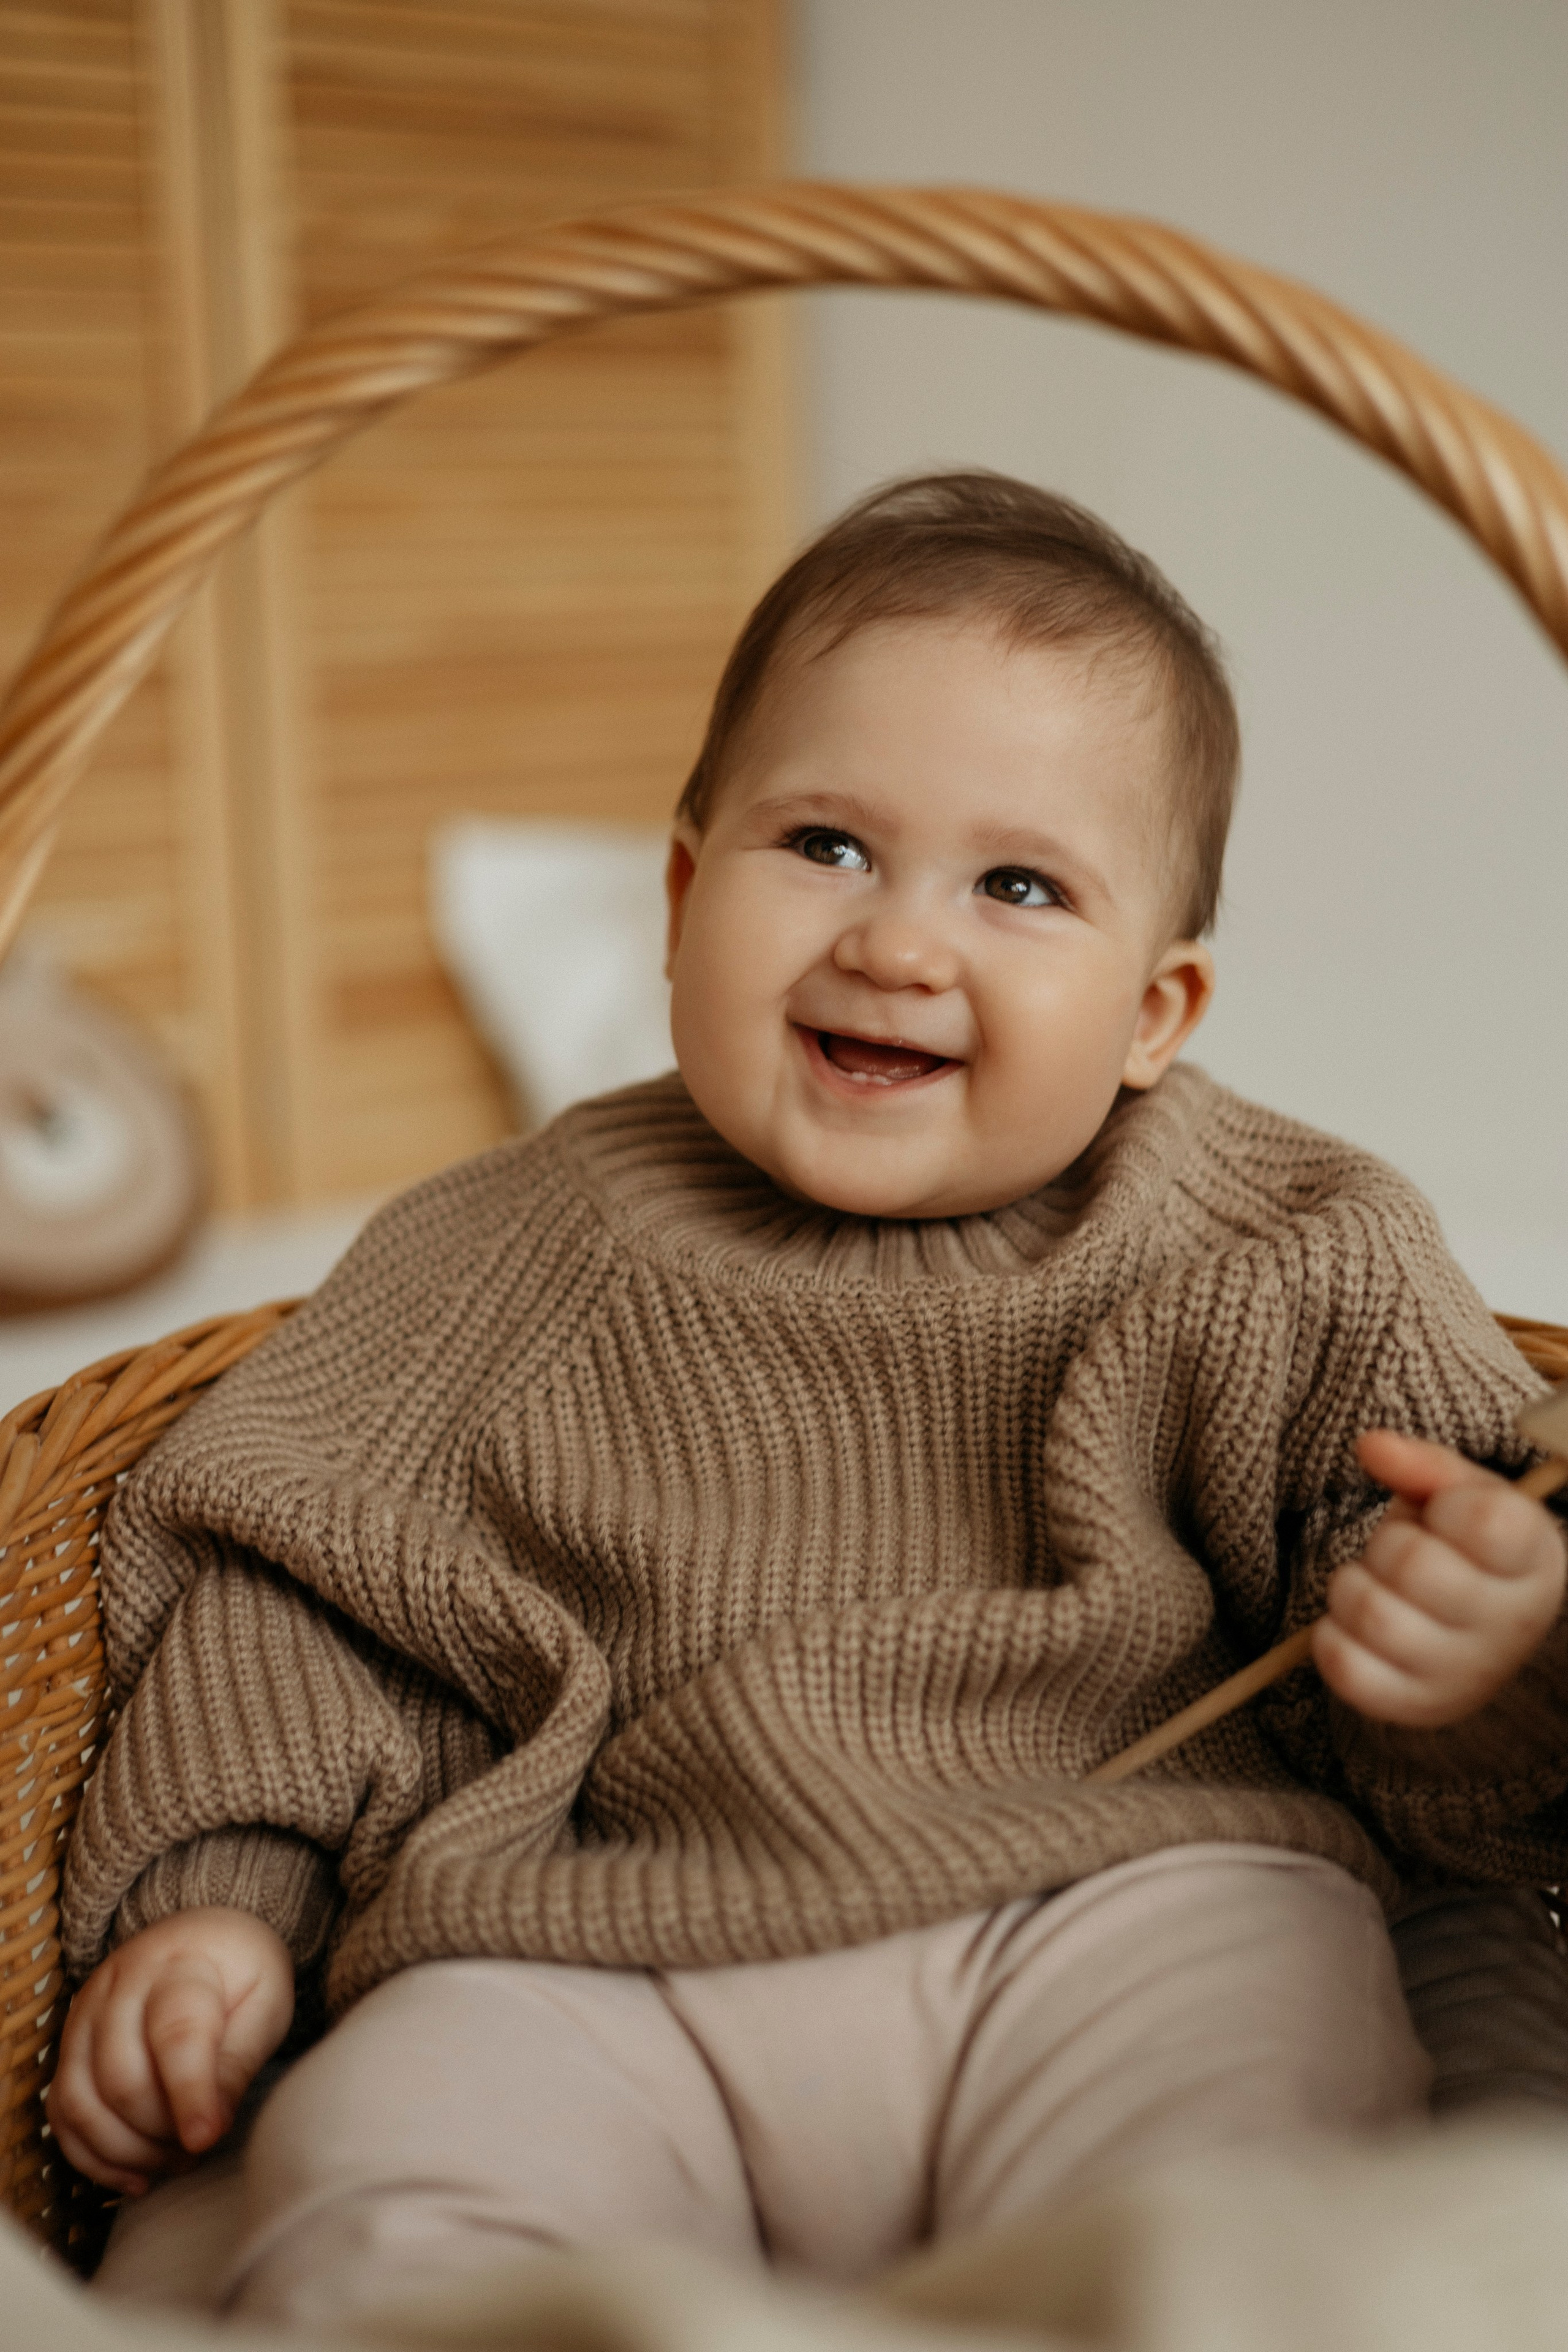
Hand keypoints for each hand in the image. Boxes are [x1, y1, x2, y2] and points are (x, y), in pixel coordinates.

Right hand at [49, 1909, 293, 2195]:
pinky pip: (62, 2114)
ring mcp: (84, 2016)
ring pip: (82, 2102)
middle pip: (121, 2078)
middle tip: (201, 2144)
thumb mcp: (265, 2004)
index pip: (175, 2034)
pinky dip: (93, 2157)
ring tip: (176, 2159)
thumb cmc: (242, 1976)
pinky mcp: (68, 2047)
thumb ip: (240, 2062)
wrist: (205, 1939)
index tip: (205, 2139)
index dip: (189, 2093)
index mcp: (179, 1964)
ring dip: (127, 2150)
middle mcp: (119, 1986)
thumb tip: (211, 2129)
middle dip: (161, 2129)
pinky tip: (137, 2174)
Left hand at [1313, 1429, 1566, 1729]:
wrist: (1481, 1639)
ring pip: (1368, 1610)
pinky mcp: (1412, 1706)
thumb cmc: (1470, 1551)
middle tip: (1405, 1552)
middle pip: (1409, 1561)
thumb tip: (1370, 1446)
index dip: (1448, 1504)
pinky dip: (1332, 1634)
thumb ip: (1424, 1463)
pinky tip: (1361, 1625)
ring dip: (1353, 1584)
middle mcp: (1507, 1626)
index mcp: (1532, 1562)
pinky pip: (1342, 1663)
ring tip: (1381, 1586)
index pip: (1483, 1520)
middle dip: (1388, 1543)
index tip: (1452, 1516)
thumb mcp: (1464, 1495)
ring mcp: (1462, 1674)